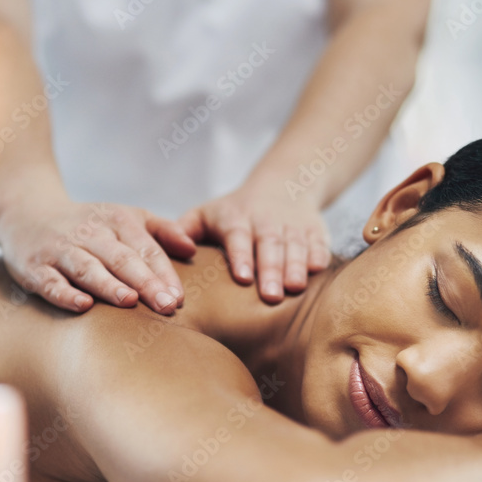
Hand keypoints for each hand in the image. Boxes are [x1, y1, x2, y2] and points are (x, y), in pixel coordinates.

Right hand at [0, 196, 196, 313]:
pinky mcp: (34, 267)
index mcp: (117, 221)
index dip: (163, 273)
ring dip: (109, 285)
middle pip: (121, 259)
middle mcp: (90, 233)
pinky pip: (50, 282)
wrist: (26, 211)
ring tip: (130, 301)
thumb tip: (193, 249)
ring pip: (87, 268)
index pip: (146, 249)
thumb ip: (162, 231)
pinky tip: (83, 306)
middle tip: (166, 305)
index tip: (179, 298)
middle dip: (145, 282)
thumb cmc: (90, 223)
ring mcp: (61, 250)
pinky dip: (65, 293)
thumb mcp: (127, 217)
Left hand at [178, 187, 330, 302]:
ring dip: (295, 266)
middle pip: (269, 244)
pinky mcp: (316, 230)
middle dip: (271, 269)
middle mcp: (265, 220)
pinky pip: (319, 243)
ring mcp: (293, 224)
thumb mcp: (206, 213)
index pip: (237, 236)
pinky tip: (317, 272)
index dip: (241, 255)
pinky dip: (319, 256)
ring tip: (294, 288)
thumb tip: (163, 252)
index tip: (242, 277)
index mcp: (235, 217)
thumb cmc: (234, 212)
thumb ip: (183, 231)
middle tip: (270, 296)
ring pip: (295, 245)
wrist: (284, 185)